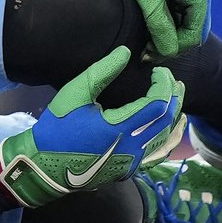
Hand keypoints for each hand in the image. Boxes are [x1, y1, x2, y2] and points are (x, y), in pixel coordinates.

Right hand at [0, 46, 183, 207]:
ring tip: (176, 96)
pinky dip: (169, 137)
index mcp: (119, 128)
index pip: (157, 104)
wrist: (45, 166)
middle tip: (170, 79)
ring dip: (174, 114)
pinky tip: (172, 127)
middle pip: (167, 120)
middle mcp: (131, 148)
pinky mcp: (129, 170)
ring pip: (166, 138)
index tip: (157, 70)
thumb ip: (101, 72)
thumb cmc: (58, 128)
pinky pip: (158, 153)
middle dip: (173, 96)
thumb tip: (126, 52)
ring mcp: (132, 162)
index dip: (163, 84)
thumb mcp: (74, 94)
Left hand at [90, 0, 211, 57]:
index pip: (195, 32)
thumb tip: (167, 52)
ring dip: (167, 33)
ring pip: (184, 22)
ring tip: (145, 41)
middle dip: (171, 42)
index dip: (174, 47)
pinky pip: (177, 12)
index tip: (151, 53)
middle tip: (147, 51)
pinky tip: (148, 26)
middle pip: (192, 29)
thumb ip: (160, 26)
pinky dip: (165, 22)